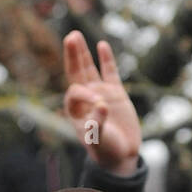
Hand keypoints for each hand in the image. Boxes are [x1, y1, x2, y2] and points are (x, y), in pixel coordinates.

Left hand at [63, 31, 140, 175]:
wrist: (121, 156)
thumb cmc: (105, 150)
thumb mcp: (99, 139)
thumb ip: (97, 122)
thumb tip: (101, 104)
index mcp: (75, 109)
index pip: (75, 91)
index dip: (85, 93)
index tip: (99, 105)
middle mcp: (86, 98)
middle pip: (76, 72)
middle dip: (72, 55)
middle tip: (70, 37)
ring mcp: (101, 93)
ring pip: (89, 69)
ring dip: (83, 53)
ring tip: (75, 35)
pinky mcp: (116, 93)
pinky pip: (109, 72)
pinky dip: (106, 60)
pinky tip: (102, 45)